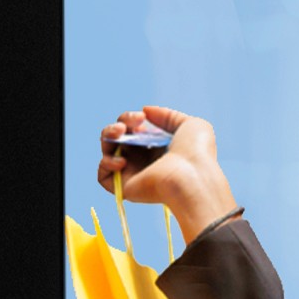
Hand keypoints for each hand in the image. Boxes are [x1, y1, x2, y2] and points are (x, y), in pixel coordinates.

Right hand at [97, 107, 227, 241]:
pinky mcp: (124, 187)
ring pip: (108, 152)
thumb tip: (145, 111)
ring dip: (107, 137)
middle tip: (124, 126)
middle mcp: (144, 160)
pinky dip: (106, 164)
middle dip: (116, 125)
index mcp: (157, 146)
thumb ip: (167, 115)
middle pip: (118, 138)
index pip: (134, 130)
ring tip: (119, 133)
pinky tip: (122, 162)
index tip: (141, 117)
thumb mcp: (190, 124)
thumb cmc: (195, 152)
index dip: (131, 119)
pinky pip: (103, 176)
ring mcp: (133, 173)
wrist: (191, 176)